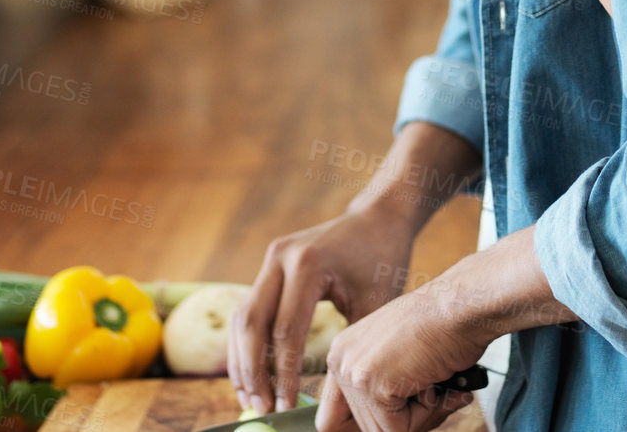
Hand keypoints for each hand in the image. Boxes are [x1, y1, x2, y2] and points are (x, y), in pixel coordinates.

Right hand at [229, 205, 414, 415]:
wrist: (378, 218)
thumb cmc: (383, 260)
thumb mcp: (374, 305)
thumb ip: (347, 349)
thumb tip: (328, 405)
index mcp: (308, 263)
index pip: (285, 330)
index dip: (282, 373)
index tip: (284, 406)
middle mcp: (280, 257)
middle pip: (251, 324)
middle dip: (253, 372)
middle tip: (262, 409)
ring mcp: (271, 258)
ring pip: (243, 318)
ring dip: (243, 361)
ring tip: (252, 399)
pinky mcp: (269, 265)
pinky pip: (250, 309)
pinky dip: (248, 344)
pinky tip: (254, 373)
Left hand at [314, 285, 482, 431]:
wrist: (464, 304)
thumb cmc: (444, 326)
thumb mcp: (401, 356)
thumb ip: (384, 390)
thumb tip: (387, 430)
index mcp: (343, 351)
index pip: (332, 417)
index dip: (362, 427)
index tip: (397, 419)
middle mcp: (341, 360)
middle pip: (360, 427)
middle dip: (402, 421)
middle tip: (433, 398)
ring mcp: (354, 371)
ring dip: (418, 418)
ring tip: (437, 385)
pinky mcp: (372, 382)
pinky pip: (398, 430)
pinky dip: (426, 415)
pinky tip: (436, 383)